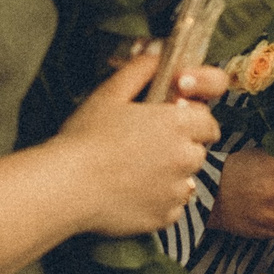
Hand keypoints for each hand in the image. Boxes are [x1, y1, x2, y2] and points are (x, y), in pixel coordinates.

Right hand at [54, 50, 222, 236]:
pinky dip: (158, 202)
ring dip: (169, 176)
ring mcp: (177, 190)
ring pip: (186, 180)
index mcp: (177, 123)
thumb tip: (158, 57)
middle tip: (144, 148)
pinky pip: (172, 207)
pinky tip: (131, 193)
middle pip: (198, 151)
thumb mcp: (109, 93)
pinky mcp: (165, 217)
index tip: (170, 124)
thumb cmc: (84, 139)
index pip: (208, 121)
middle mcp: (185, 157)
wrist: (65, 187)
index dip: (190, 121)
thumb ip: (140, 70)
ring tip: (133, 172)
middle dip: (179, 148)